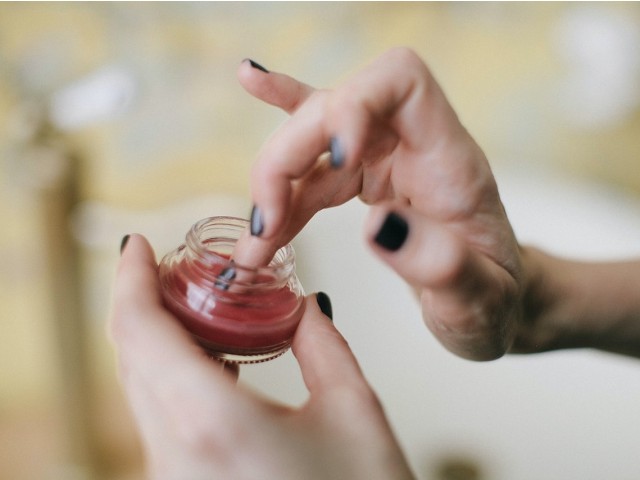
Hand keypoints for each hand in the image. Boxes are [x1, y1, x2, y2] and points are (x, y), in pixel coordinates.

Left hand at [110, 234, 414, 479]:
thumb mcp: (354, 411)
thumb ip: (324, 344)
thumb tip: (305, 304)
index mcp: (212, 424)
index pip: (139, 332)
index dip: (130, 278)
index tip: (136, 244)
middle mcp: (176, 456)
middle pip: (132, 356)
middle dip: (145, 301)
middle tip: (179, 267)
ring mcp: (174, 478)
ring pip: (141, 388)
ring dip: (160, 338)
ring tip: (200, 304)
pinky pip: (161, 418)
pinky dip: (175, 375)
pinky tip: (215, 358)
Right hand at [234, 48, 521, 359]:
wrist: (496, 304)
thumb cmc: (494, 302)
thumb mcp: (480, 303)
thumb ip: (442, 266)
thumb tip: (378, 226)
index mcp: (450, 163)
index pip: (401, 83)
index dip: (353, 106)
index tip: (331, 164)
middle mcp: (415, 146)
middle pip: (335, 109)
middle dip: (287, 160)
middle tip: (264, 230)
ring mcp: (387, 157)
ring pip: (313, 139)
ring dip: (273, 184)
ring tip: (254, 247)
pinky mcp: (366, 176)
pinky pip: (318, 148)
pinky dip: (284, 126)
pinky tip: (253, 81)